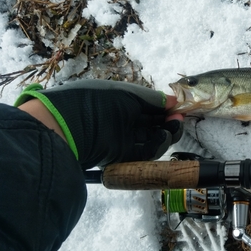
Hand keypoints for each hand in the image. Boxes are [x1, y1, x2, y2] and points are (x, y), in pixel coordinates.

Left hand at [16, 80, 182, 168]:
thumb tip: (174, 101)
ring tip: (173, 127)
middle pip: (153, 124)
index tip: (178, 107)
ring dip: (166, 134)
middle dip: (169, 121)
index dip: (164, 107)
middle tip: (179, 119)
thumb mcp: (126, 93)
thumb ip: (151, 98)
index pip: (148, 107)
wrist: (71, 126)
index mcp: (120, 103)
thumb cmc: (98, 101)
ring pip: (151, 140)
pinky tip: (163, 136)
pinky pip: (144, 153)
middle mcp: (122, 122)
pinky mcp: (122, 157)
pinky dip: (157, 146)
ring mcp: (122, 140)